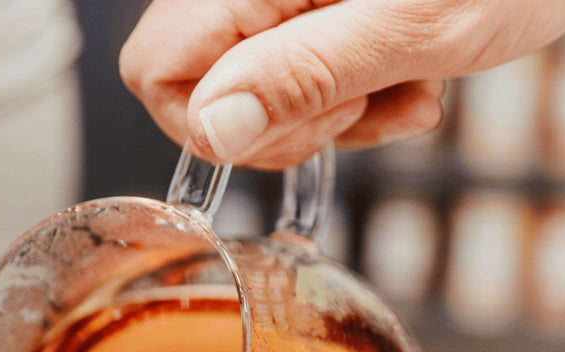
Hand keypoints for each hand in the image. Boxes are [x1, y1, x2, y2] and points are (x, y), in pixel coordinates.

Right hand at [120, 0, 564, 167]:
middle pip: (196, 84)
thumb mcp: (409, 26)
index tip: (291, 123)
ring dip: (326, 116)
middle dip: (279, 123)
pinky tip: (403, 82)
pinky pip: (294, 78)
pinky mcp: (309, 13)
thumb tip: (216, 126)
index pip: (155, 65)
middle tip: (353, 103)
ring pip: (250, 91)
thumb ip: (304, 73)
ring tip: (400, 90)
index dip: (211, 123)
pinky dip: (348, 99)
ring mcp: (280, 0)